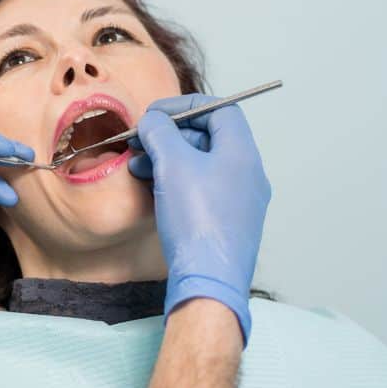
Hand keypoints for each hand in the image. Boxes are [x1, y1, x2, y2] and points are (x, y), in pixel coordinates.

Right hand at [128, 94, 270, 343]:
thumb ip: (160, 133)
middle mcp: (248, 174)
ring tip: (138, 166)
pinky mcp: (228, 223)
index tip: (156, 114)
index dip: (185, 106)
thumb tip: (153, 120)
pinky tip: (153, 189)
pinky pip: (202, 190)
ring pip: (202, 166)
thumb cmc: (197, 222)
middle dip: (170, 135)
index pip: (220, 110)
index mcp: (242, 154)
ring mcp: (240, 201)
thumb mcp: (172, 165)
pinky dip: (177, 183)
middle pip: (209, 137)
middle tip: (141, 141)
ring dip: (169, 160)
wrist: (208, 281)